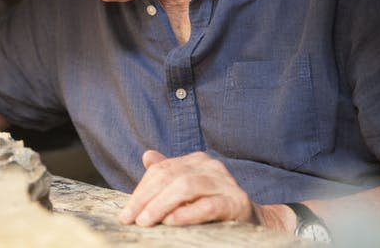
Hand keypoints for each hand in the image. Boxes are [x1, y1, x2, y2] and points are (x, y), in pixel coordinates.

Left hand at [119, 150, 254, 226]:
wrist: (253, 222)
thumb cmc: (214, 206)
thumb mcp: (188, 190)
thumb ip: (168, 174)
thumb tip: (147, 156)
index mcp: (197, 160)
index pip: (161, 170)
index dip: (141, 191)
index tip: (126, 212)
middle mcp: (211, 166)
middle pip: (170, 176)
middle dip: (145, 199)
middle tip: (130, 219)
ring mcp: (225, 182)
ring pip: (185, 187)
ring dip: (161, 205)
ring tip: (146, 221)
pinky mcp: (237, 202)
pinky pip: (207, 206)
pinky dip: (186, 214)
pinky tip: (170, 221)